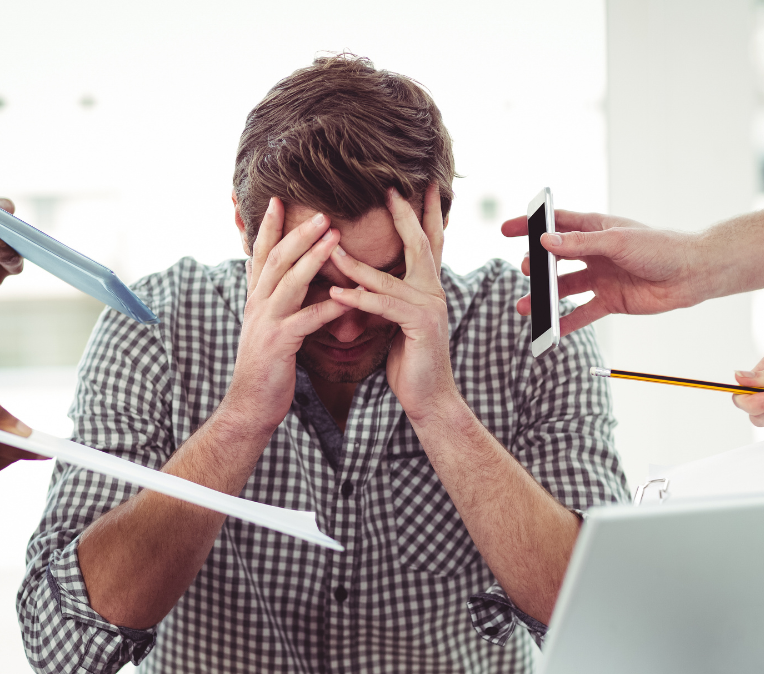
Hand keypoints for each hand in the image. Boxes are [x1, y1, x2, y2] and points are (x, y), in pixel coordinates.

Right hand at [227, 198, 347, 432]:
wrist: (249, 405)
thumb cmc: (265, 366)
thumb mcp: (263, 326)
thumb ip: (268, 299)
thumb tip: (267, 274)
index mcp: (256, 299)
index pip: (261, 254)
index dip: (269, 227)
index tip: (279, 199)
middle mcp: (257, 305)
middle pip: (277, 260)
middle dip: (298, 233)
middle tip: (322, 211)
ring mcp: (266, 323)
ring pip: (290, 282)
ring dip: (313, 257)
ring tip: (335, 237)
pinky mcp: (279, 344)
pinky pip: (307, 320)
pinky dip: (330, 306)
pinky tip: (350, 297)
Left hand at [327, 184, 457, 423]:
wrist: (429, 398)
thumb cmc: (409, 361)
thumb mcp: (396, 322)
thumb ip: (387, 298)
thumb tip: (365, 280)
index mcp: (428, 288)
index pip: (427, 243)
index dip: (423, 214)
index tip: (418, 186)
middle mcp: (433, 292)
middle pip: (420, 244)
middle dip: (404, 215)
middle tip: (390, 188)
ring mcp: (430, 307)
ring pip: (388, 277)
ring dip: (356, 263)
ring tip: (330, 247)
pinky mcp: (419, 326)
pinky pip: (383, 306)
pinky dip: (358, 299)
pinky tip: (336, 293)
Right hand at [500, 209, 711, 335]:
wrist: (691, 274)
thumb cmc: (660, 248)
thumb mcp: (617, 241)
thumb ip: (580, 243)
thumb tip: (545, 242)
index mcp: (596, 229)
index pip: (556, 225)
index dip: (530, 226)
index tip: (506, 230)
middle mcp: (595, 253)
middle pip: (555, 259)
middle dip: (536, 266)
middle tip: (525, 271)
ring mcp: (601, 278)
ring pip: (564, 289)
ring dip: (544, 298)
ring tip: (525, 307)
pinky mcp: (610, 301)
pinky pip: (582, 313)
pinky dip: (566, 323)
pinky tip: (550, 331)